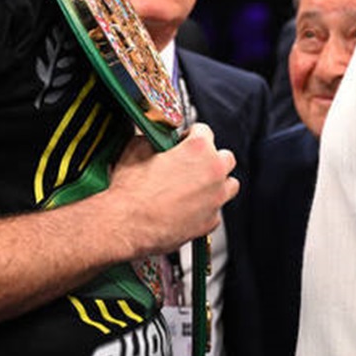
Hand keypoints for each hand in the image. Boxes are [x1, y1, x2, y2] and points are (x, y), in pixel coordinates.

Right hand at [109, 123, 237, 256]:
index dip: (190, 134)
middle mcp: (213, 172)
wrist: (126, 224)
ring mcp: (215, 198)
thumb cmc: (132, 191)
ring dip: (215, 183)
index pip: (204, 130)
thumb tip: (155, 139)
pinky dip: (205, 208)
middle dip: (209, 158)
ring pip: (229, 185)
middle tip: (190, 163)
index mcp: (198, 148)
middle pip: (224, 157)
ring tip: (194, 186)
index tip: (183, 141)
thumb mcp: (137, 148)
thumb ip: (154, 139)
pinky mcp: (210, 221)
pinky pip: (215, 210)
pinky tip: (187, 207)